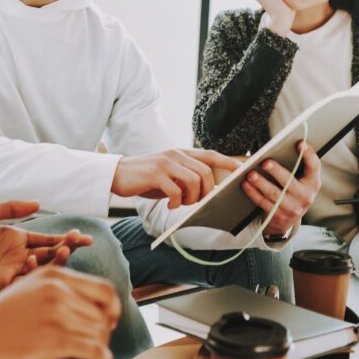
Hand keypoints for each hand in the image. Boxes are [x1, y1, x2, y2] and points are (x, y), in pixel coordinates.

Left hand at [0, 201, 92, 292]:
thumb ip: (11, 208)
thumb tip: (38, 202)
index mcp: (16, 239)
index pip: (47, 239)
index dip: (66, 239)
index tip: (83, 237)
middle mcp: (17, 256)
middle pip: (49, 255)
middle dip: (66, 249)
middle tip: (77, 244)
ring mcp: (10, 271)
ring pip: (40, 270)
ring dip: (53, 263)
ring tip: (61, 252)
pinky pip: (22, 283)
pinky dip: (32, 277)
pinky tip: (35, 264)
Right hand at [0, 267, 120, 358]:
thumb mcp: (26, 290)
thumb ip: (58, 289)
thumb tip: (94, 303)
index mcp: (54, 275)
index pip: (104, 290)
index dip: (112, 308)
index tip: (108, 321)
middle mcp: (57, 290)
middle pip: (105, 314)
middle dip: (104, 332)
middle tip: (94, 344)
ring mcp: (55, 315)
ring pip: (101, 334)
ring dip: (99, 348)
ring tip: (89, 358)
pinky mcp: (53, 341)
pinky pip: (96, 352)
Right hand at [112, 148, 240, 208]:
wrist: (117, 175)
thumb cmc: (145, 178)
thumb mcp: (168, 175)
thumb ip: (185, 177)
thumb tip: (207, 190)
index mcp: (181, 153)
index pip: (211, 155)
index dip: (228, 162)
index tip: (242, 171)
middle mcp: (176, 154)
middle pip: (206, 172)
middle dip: (207, 191)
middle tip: (197, 202)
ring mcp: (166, 162)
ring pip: (195, 180)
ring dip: (192, 197)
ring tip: (182, 203)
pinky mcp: (155, 174)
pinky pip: (176, 190)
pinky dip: (177, 202)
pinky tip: (170, 205)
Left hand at [241, 142, 321, 234]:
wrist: (289, 220)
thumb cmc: (292, 191)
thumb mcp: (300, 180)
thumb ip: (294, 166)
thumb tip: (276, 149)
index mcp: (313, 183)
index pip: (314, 167)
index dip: (309, 155)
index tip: (300, 143)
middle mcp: (305, 196)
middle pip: (290, 181)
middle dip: (277, 171)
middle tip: (265, 162)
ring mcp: (293, 208)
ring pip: (274, 194)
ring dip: (261, 183)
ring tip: (250, 174)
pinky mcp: (279, 216)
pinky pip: (263, 202)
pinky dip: (253, 193)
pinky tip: (246, 184)